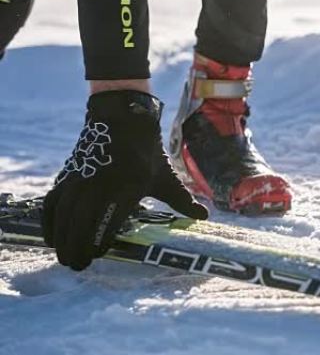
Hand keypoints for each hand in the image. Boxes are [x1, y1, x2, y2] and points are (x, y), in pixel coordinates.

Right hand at [42, 90, 207, 270]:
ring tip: (64, 258)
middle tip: (78, 266)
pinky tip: (51, 237)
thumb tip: (205, 216)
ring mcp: (81, 178)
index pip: (108, 220)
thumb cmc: (147, 151)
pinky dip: (49, 221)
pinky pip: (52, 201)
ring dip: (61, 238)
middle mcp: (101, 183)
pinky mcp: (68, 174)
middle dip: (77, 247)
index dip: (99, 241)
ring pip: (64, 214)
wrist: (121, 118)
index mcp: (128, 186)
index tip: (98, 256)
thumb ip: (182, 200)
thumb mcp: (166, 176)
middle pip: (81, 222)